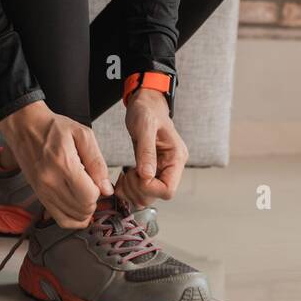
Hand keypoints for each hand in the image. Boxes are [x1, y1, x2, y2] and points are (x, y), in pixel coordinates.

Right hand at [0, 100, 112, 228]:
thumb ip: (97, 162)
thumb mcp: (83, 135)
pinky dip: (73, 218)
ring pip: (72, 217)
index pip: (88, 195)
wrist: (25, 128)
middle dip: (94, 201)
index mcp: (64, 164)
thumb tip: (107, 189)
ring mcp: (42, 191)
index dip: (99, 191)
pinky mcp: (39, 196)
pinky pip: (60, 219)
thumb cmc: (54, 128)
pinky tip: (79, 208)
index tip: (97, 180)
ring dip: (85, 210)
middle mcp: (50, 182)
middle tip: (92, 186)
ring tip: (85, 194)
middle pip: (82, 209)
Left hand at [116, 88, 187, 207]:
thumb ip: (146, 151)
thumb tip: (147, 176)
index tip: (136, 174)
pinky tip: (124, 177)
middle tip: (127, 174)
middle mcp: (172, 166)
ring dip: (132, 191)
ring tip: (124, 175)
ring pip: (148, 196)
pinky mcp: (152, 170)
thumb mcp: (144, 126)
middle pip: (157, 196)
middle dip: (138, 189)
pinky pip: (142, 189)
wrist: (145, 104)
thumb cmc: (147, 111)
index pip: (168, 190)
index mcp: (176, 157)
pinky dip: (130, 188)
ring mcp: (162, 169)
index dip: (149, 187)